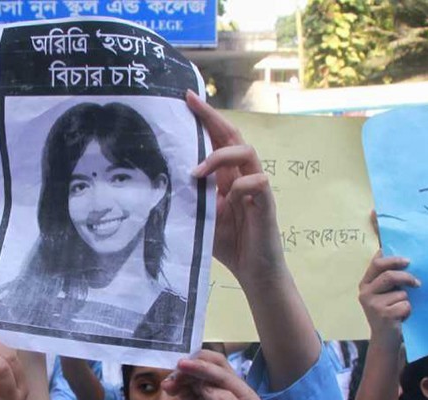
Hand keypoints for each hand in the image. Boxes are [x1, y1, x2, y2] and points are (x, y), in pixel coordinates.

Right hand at [162, 350, 263, 399]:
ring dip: (181, 376)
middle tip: (176, 368)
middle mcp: (229, 395)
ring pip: (195, 379)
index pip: (224, 374)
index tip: (183, 365)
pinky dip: (176, 386)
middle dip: (193, 365)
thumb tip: (207, 386)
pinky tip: (169, 388)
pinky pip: (185, 392)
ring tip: (168, 384)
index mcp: (245, 397)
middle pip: (211, 369)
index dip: (204, 368)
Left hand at [186, 91, 283, 282]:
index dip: (205, 118)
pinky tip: (227, 198)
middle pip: (234, 136)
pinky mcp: (266, 204)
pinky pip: (258, 182)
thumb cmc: (228, 244)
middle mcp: (243, 176)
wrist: (254, 272)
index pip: (218, 140)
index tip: (186, 99)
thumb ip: (189, 197)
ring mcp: (257, 188)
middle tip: (192, 102)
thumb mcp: (200, 217)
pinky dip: (241, 185)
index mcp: (227, 177)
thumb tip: (160, 182)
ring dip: (221, 155)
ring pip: (248, 152)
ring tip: (197, 171)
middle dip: (212, 118)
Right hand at [358, 251, 418, 344]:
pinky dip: (408, 311)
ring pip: (400, 292)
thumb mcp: (383, 293)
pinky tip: (401, 318)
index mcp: (365, 283)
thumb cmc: (388, 311)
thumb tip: (396, 257)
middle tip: (417, 283)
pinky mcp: (383, 315)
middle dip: (406, 277)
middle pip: (388, 275)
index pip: (377, 264)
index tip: (408, 261)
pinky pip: (405, 305)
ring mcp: (373, 304)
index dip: (393, 259)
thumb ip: (386, 278)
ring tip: (401, 309)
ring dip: (407, 300)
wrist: (384, 338)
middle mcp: (365, 292)